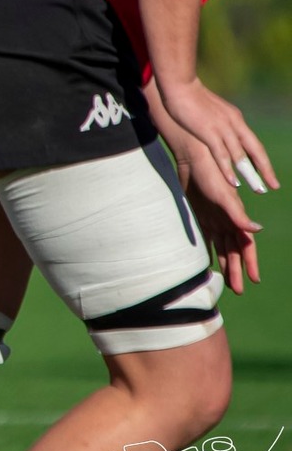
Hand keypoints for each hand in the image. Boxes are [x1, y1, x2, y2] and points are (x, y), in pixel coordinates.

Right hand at [159, 76, 276, 194]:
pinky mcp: (209, 132)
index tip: (268, 173)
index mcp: (235, 118)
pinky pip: (222, 154)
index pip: (252, 142)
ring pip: (240, 155)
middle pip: (254, 150)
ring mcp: (222, 128)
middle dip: (264, 169)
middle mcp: (234, 124)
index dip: (261, 159)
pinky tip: (234, 182)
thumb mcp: (210, 109)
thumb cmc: (189, 95)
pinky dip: (229, 169)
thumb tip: (218, 130)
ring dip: (250, 174)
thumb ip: (217, 120)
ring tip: (258, 189)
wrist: (179, 84)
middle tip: (273, 185)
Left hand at [182, 173, 263, 294]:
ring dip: (225, 264)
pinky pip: (207, 239)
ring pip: (222, 248)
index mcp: (236, 219)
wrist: (194, 160)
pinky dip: (208, 251)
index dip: (249, 263)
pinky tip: (206, 262)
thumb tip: (257, 230)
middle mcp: (227, 222)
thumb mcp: (225, 197)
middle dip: (237, 270)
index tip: (253, 280)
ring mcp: (214, 220)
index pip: (245, 246)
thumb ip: (239, 214)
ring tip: (226, 281)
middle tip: (238, 290)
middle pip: (234, 251)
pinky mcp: (200, 216)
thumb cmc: (211, 176)